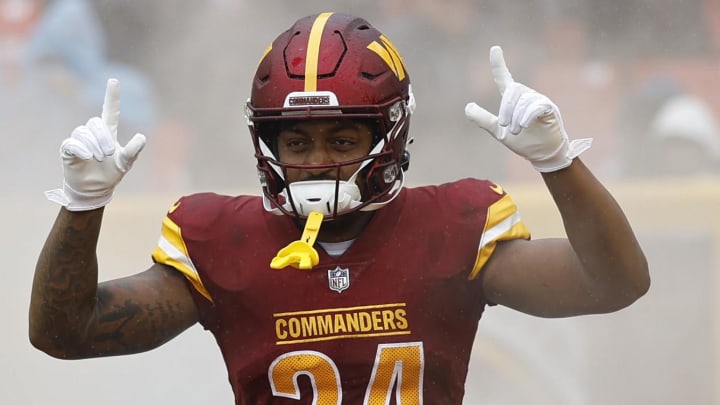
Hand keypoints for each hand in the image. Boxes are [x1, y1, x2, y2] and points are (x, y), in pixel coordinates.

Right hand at [45, 78, 145, 210]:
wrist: (95, 189)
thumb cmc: (111, 173)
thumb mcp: (126, 162)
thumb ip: (133, 150)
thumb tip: (142, 137)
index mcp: (108, 133)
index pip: (110, 111)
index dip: (112, 96)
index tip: (114, 80)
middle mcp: (93, 133)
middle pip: (95, 122)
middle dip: (103, 138)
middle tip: (108, 154)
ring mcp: (80, 140)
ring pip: (84, 132)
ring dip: (93, 146)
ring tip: (98, 159)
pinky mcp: (69, 149)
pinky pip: (72, 142)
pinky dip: (80, 148)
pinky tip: (86, 156)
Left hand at [464, 46, 591, 171]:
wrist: (542, 154)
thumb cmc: (523, 142)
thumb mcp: (499, 131)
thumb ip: (484, 119)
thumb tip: (467, 107)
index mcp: (513, 100)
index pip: (504, 78)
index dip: (498, 64)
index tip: (495, 48)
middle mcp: (526, 95)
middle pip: (511, 91)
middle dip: (506, 109)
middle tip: (506, 126)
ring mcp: (538, 100)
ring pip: (522, 100)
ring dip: (516, 118)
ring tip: (517, 130)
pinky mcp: (548, 107)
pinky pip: (535, 106)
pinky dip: (526, 116)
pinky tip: (524, 125)